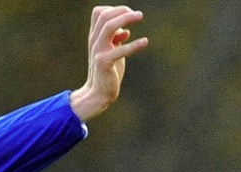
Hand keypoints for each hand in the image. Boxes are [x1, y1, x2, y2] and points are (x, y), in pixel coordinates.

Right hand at [70, 5, 147, 120]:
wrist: (98, 93)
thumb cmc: (107, 72)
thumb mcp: (111, 53)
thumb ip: (116, 40)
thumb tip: (126, 31)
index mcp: (95, 38)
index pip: (99, 13)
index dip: (114, 9)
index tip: (128, 15)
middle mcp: (94, 42)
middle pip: (105, 16)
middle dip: (122, 10)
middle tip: (138, 15)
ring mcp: (98, 52)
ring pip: (109, 27)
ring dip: (126, 18)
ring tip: (140, 16)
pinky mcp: (104, 63)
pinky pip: (120, 50)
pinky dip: (134, 45)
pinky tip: (145, 42)